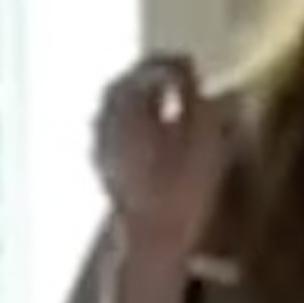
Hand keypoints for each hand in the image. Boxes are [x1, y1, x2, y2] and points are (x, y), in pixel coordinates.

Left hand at [93, 56, 232, 252]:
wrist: (150, 238)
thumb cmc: (181, 186)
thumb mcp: (204, 137)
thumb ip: (201, 101)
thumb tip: (200, 79)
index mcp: (126, 107)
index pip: (143, 71)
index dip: (168, 64)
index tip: (189, 65)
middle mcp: (104, 122)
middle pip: (120, 88)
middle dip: (146, 77)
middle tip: (174, 76)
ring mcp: (99, 147)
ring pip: (112, 110)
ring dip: (135, 99)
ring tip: (163, 100)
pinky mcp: (103, 169)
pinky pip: (112, 132)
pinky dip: (130, 122)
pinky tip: (150, 133)